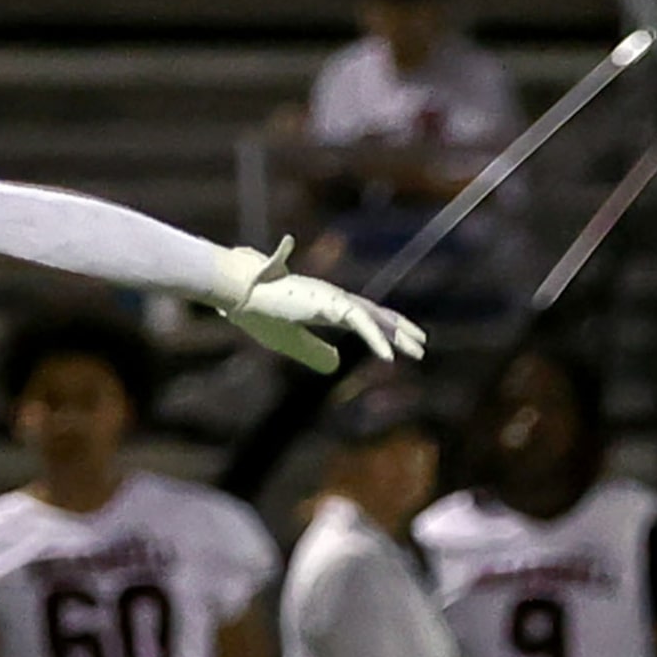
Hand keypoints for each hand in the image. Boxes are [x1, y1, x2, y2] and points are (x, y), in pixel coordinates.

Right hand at [212, 236, 427, 372]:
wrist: (235, 291)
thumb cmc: (257, 312)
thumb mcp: (291, 342)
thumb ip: (314, 352)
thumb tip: (337, 365)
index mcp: (324, 306)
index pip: (363, 316)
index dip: (384, 328)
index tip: (403, 342)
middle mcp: (332, 299)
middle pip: (374, 314)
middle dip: (399, 330)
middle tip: (421, 345)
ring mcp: (330, 298)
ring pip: (373, 317)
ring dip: (396, 335)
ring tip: (418, 351)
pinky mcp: (325, 303)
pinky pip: (359, 322)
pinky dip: (376, 339)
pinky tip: (389, 358)